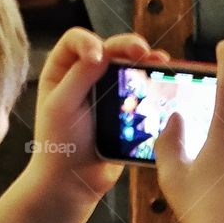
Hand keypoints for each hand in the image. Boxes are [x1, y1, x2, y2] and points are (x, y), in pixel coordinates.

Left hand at [28, 27, 169, 205]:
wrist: (73, 182)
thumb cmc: (59, 145)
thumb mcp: (61, 107)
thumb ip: (78, 76)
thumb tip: (102, 51)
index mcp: (62, 71)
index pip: (76, 40)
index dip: (90, 41)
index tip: (99, 57)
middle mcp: (84, 76)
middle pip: (109, 48)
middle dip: (128, 46)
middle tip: (142, 52)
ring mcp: (107, 93)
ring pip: (129, 67)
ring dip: (146, 61)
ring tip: (161, 62)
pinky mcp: (125, 109)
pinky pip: (141, 90)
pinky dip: (154, 82)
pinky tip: (164, 80)